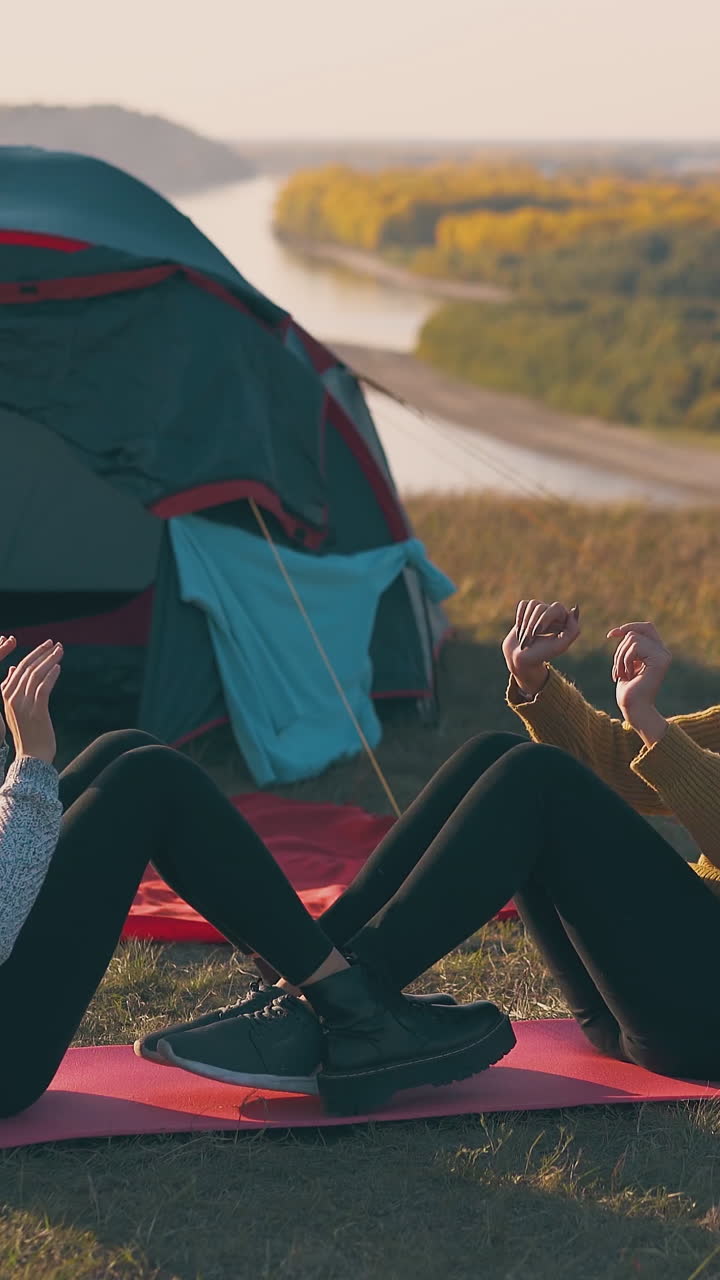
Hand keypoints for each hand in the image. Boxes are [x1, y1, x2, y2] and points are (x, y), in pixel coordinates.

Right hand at [1, 640, 62, 763]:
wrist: (32, 757)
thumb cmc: (28, 732)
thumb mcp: (15, 709)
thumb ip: (12, 688)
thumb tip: (14, 668)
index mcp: (6, 696)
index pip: (19, 669)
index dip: (33, 654)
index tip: (46, 645)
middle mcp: (12, 699)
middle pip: (27, 668)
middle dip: (42, 653)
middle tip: (55, 643)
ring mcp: (23, 705)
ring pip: (35, 675)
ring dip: (49, 660)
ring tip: (60, 650)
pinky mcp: (36, 711)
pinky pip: (43, 688)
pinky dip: (51, 675)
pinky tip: (58, 667)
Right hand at [502, 600, 580, 696]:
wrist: (520, 660)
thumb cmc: (540, 654)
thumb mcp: (560, 646)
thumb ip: (573, 630)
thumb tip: (573, 610)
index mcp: (563, 621)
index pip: (557, 607)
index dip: (544, 618)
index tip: (537, 633)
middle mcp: (553, 615)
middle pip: (541, 606)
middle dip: (532, 623)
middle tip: (529, 639)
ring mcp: (539, 612)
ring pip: (532, 604)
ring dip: (525, 623)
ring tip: (524, 637)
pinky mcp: (526, 612)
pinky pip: (523, 604)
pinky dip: (519, 617)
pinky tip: (520, 629)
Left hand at [607, 621, 670, 730]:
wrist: (634, 709)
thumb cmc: (629, 691)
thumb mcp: (626, 664)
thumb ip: (630, 648)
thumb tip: (623, 631)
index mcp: (657, 652)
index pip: (646, 628)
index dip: (628, 627)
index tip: (611, 635)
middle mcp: (664, 652)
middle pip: (635, 632)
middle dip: (620, 649)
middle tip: (618, 670)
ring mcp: (663, 656)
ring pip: (632, 638)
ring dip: (620, 657)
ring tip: (622, 674)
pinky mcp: (660, 661)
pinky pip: (634, 647)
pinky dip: (624, 660)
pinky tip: (628, 675)